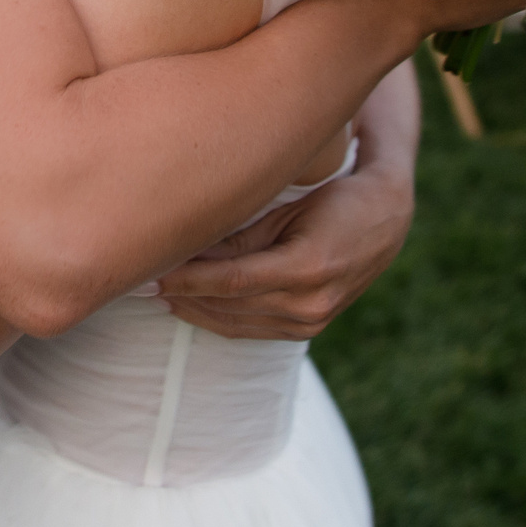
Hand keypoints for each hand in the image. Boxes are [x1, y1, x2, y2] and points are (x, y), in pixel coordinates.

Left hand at [156, 159, 412, 340]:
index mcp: (308, 267)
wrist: (386, 219)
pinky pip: (252, 329)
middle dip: (182, 295)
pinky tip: (189, 303)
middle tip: (139, 282)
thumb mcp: (289, 206)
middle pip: (229, 305)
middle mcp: (311, 303)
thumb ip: (242, 233)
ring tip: (157, 293)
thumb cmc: (335, 197)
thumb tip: (189, 249)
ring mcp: (311, 321)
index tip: (149, 274)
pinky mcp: (308, 328)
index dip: (186, 279)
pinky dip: (218, 317)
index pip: (231, 280)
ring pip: (236, 323)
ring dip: (194, 310)